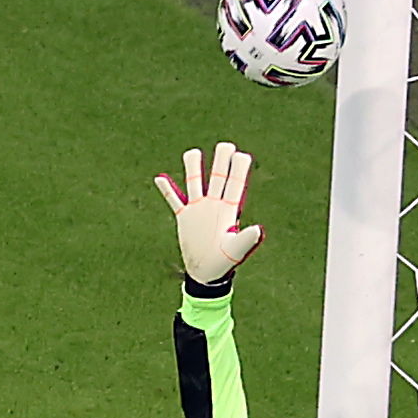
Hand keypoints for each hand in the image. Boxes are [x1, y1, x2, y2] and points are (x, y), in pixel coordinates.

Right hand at [154, 142, 264, 285]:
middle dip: (221, 161)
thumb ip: (246, 239)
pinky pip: (174, 200)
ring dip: (193, 169)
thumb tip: (258, 230)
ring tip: (192, 153)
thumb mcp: (236, 250)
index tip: (241, 155)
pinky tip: (160, 177)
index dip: (239, 170)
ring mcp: (198, 209)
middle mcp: (214, 204)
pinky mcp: (185, 217)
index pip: (234, 184)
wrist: (207, 273)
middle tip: (225, 145)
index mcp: (228, 210)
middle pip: (217, 177)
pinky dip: (167, 190)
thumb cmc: (224, 262)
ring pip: (195, 183)